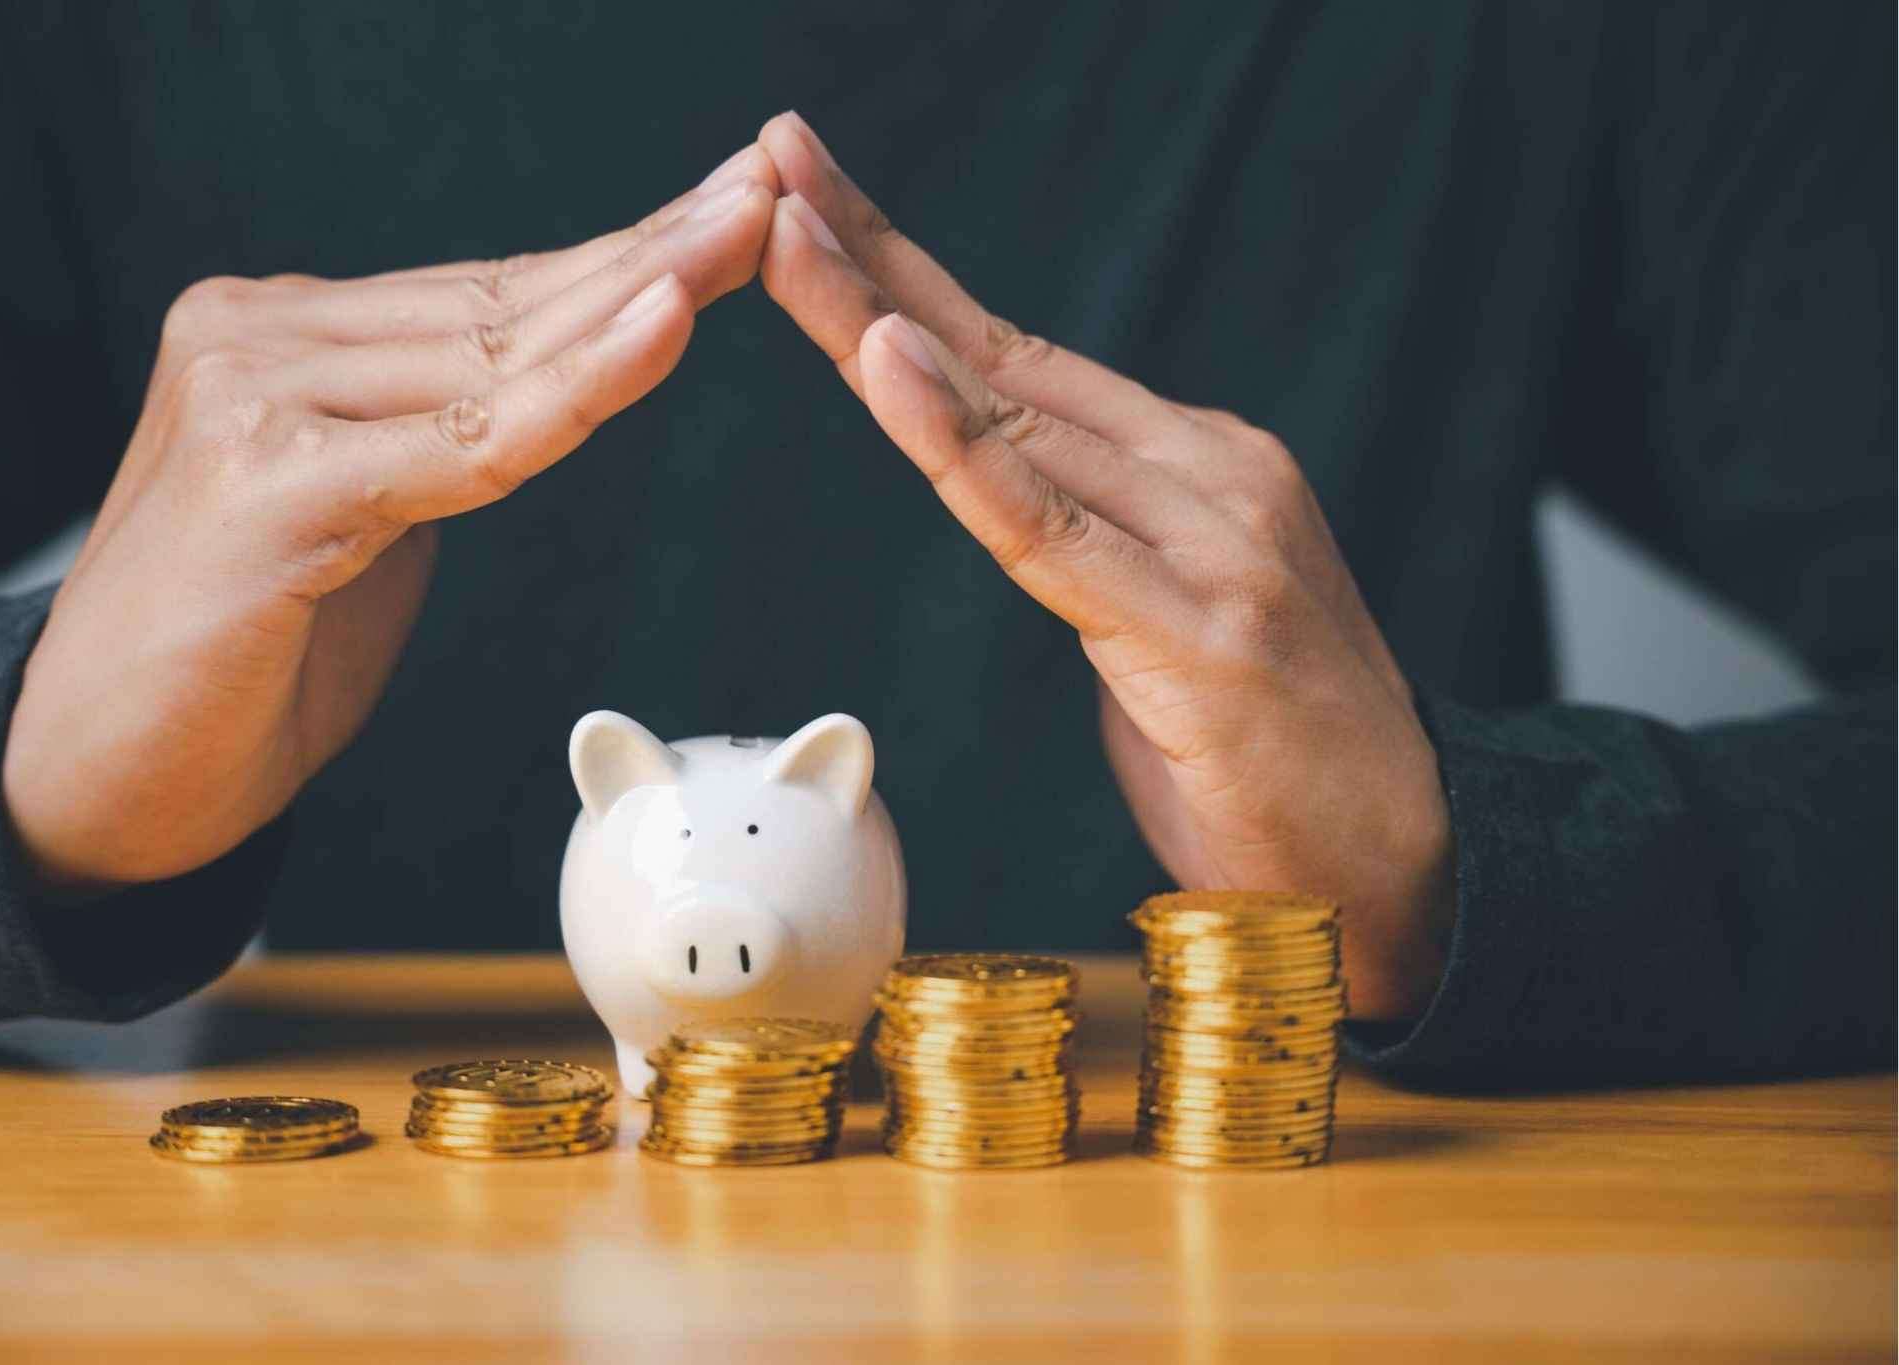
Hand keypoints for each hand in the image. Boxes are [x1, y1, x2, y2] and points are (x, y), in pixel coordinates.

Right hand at [5, 148, 780, 893]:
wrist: (95, 780)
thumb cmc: (236, 664)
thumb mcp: (362, 523)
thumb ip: (432, 442)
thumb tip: (546, 384)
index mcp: (277, 336)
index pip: (483, 292)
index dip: (619, 260)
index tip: (725, 217)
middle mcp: (256, 339)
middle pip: (501, 300)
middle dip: (653, 253)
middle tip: (771, 195)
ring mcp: (252, 401)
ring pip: (493, 354)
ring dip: (641, 295)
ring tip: (748, 235)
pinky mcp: (269, 486)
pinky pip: (465, 441)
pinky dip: (576, 389)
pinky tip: (663, 324)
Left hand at [756, 114, 1451, 1018]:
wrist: (1404, 870)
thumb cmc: (1265, 763)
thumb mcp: (1157, 626)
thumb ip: (1089, 549)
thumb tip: (1011, 503)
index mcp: (1192, 465)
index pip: (1016, 358)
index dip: (904, 278)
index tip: (807, 206)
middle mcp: (1203, 473)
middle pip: (998, 355)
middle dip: (871, 258)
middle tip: (775, 158)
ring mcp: (1210, 540)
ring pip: (1007, 416)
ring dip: (880, 318)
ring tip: (787, 232)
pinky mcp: (1198, 625)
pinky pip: (1044, 524)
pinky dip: (957, 441)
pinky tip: (890, 359)